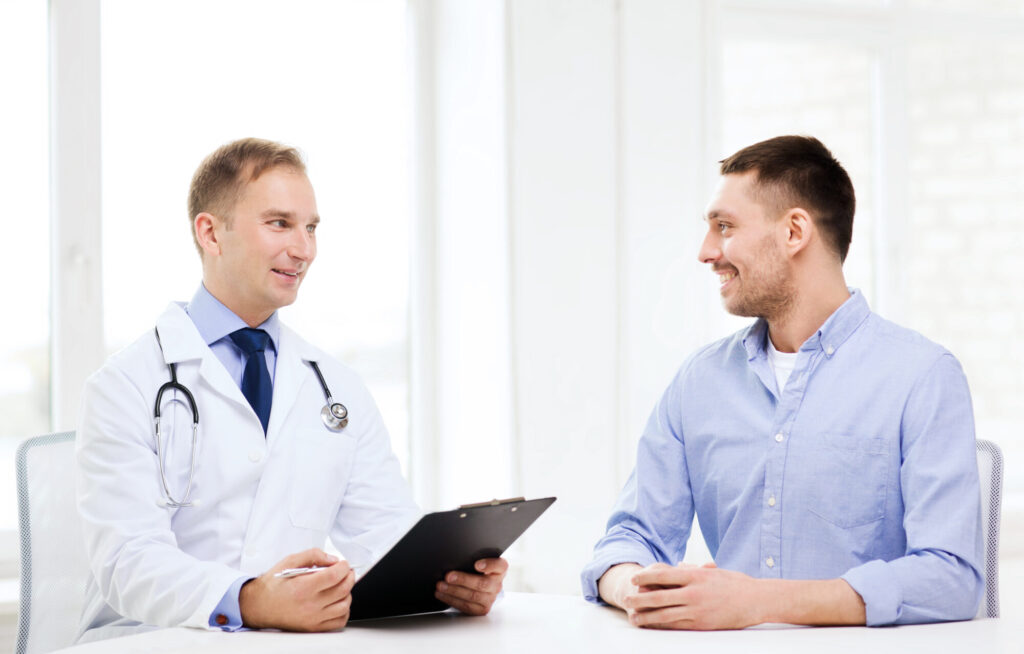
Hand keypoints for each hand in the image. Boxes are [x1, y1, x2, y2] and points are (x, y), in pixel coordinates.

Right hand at [240, 548, 354, 631]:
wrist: (259, 606)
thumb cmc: (273, 585)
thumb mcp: (289, 561)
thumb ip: (313, 555)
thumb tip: (333, 559)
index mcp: (303, 587)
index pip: (335, 576)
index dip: (344, 567)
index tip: (343, 564)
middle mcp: (309, 605)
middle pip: (343, 589)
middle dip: (349, 577)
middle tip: (346, 572)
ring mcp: (313, 618)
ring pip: (344, 605)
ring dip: (348, 593)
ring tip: (341, 586)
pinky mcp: (314, 627)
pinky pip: (339, 621)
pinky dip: (344, 610)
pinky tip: (338, 601)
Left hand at [434, 557, 507, 615]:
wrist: (483, 587)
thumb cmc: (478, 571)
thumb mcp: (480, 561)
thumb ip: (472, 559)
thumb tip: (454, 559)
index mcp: (500, 569)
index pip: (500, 565)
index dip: (489, 565)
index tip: (476, 564)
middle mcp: (497, 585)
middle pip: (482, 583)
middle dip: (463, 579)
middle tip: (448, 576)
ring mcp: (490, 598)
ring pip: (473, 596)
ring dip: (454, 591)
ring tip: (441, 586)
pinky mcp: (482, 609)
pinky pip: (466, 606)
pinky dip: (452, 600)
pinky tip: (442, 595)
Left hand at [622, 561, 763, 629]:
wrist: (756, 600)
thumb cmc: (735, 583)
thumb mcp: (712, 571)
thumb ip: (692, 571)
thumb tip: (677, 568)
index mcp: (695, 576)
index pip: (663, 575)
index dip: (645, 577)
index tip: (633, 578)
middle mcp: (694, 593)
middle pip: (659, 596)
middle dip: (640, 598)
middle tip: (626, 600)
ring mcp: (697, 610)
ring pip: (665, 614)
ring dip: (647, 616)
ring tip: (634, 617)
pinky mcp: (702, 624)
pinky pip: (677, 626)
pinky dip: (662, 626)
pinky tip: (653, 626)